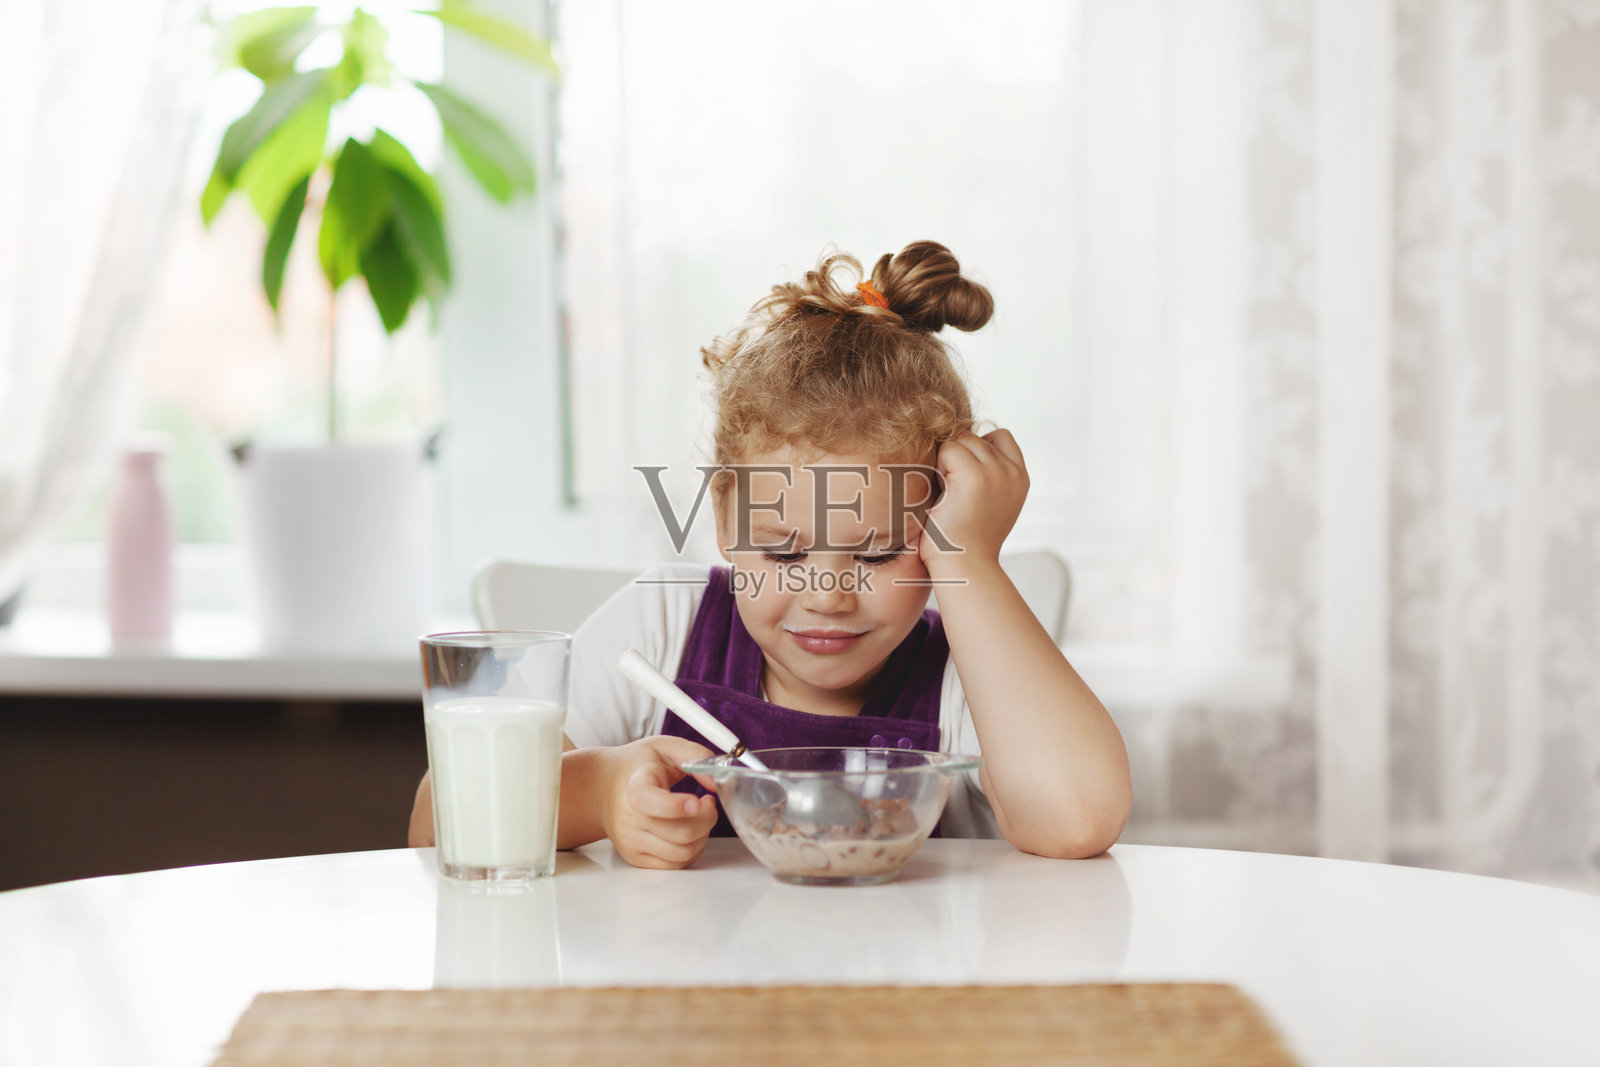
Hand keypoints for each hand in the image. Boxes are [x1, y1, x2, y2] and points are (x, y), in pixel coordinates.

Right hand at [600, 736, 719, 869]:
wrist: (603, 787)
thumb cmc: (636, 767)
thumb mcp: (664, 746)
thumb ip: (695, 755)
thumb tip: (716, 781)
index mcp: (635, 787)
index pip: (650, 802)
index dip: (676, 806)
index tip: (696, 799)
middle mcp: (630, 819)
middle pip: (681, 833)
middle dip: (707, 818)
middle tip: (706, 803)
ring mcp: (632, 842)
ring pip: (683, 853)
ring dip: (703, 835)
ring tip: (697, 816)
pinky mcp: (636, 858)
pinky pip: (676, 864)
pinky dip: (692, 849)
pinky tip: (690, 830)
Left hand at [918, 428, 1028, 575]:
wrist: (963, 565)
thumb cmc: (967, 539)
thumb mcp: (992, 502)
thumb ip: (992, 474)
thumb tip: (970, 441)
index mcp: (1021, 478)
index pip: (1001, 436)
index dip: (977, 449)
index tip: (965, 478)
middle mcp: (1012, 472)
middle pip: (975, 438)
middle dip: (958, 458)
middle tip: (952, 493)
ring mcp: (995, 472)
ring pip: (961, 440)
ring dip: (947, 462)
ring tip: (948, 493)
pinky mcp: (974, 475)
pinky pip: (948, 450)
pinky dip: (938, 468)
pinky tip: (942, 493)